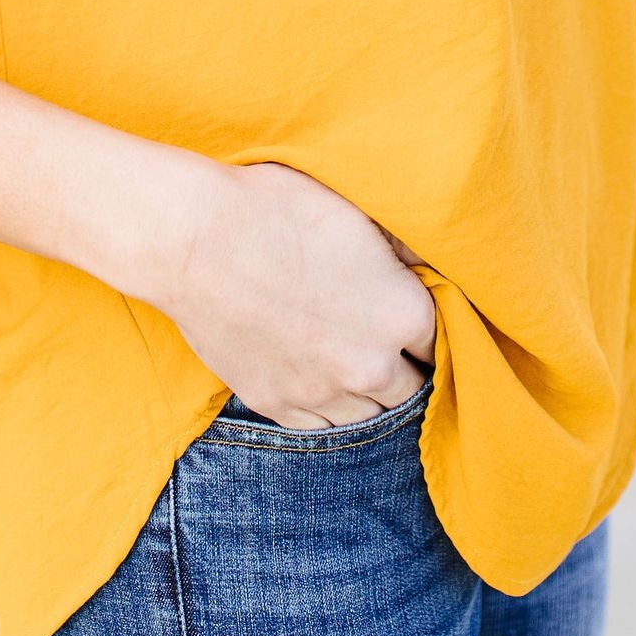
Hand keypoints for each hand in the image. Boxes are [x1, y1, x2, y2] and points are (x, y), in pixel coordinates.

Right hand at [154, 159, 437, 427]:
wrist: (197, 239)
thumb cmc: (277, 209)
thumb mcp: (355, 211)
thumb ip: (402, 249)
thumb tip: (426, 265)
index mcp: (402, 312)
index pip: (437, 340)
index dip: (425, 327)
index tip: (413, 319)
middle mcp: (371, 364)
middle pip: (410, 390)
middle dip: (404, 369)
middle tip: (388, 348)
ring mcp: (322, 391)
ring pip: (368, 419)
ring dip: (369, 399)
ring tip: (356, 372)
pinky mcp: (276, 403)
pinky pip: (319, 426)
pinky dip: (327, 411)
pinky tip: (322, 386)